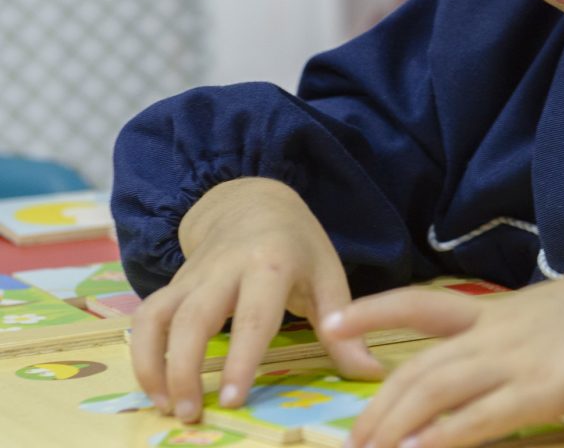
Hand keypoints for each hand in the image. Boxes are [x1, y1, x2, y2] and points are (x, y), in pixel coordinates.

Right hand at [129, 178, 383, 422]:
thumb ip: (343, 324)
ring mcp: (193, 274)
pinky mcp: (174, 282)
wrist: (253, 201)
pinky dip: (141, 351)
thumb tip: (369, 374)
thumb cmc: (297, 243)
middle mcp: (224, 267)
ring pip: (159, 317)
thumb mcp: (327, 273)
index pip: (254, 313)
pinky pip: (146, 315)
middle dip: (185, 368)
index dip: (243, 357)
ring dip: (154, 363)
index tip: (233, 398)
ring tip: (167, 406)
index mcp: (270, 263)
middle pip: (193, 317)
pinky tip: (153, 385)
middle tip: (191, 414)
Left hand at [322, 251, 563, 447]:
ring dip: (396, 423)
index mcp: (492, 309)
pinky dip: (442, 437)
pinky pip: (479, 418)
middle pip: (418, 365)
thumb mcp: (544, 312)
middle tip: (351, 436)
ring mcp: (512, 359)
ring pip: (436, 389)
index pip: (417, 305)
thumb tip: (487, 355)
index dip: (372, 311)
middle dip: (379, 402)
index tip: (334, 322)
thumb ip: (511, 333)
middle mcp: (491, 330)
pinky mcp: (539, 391)